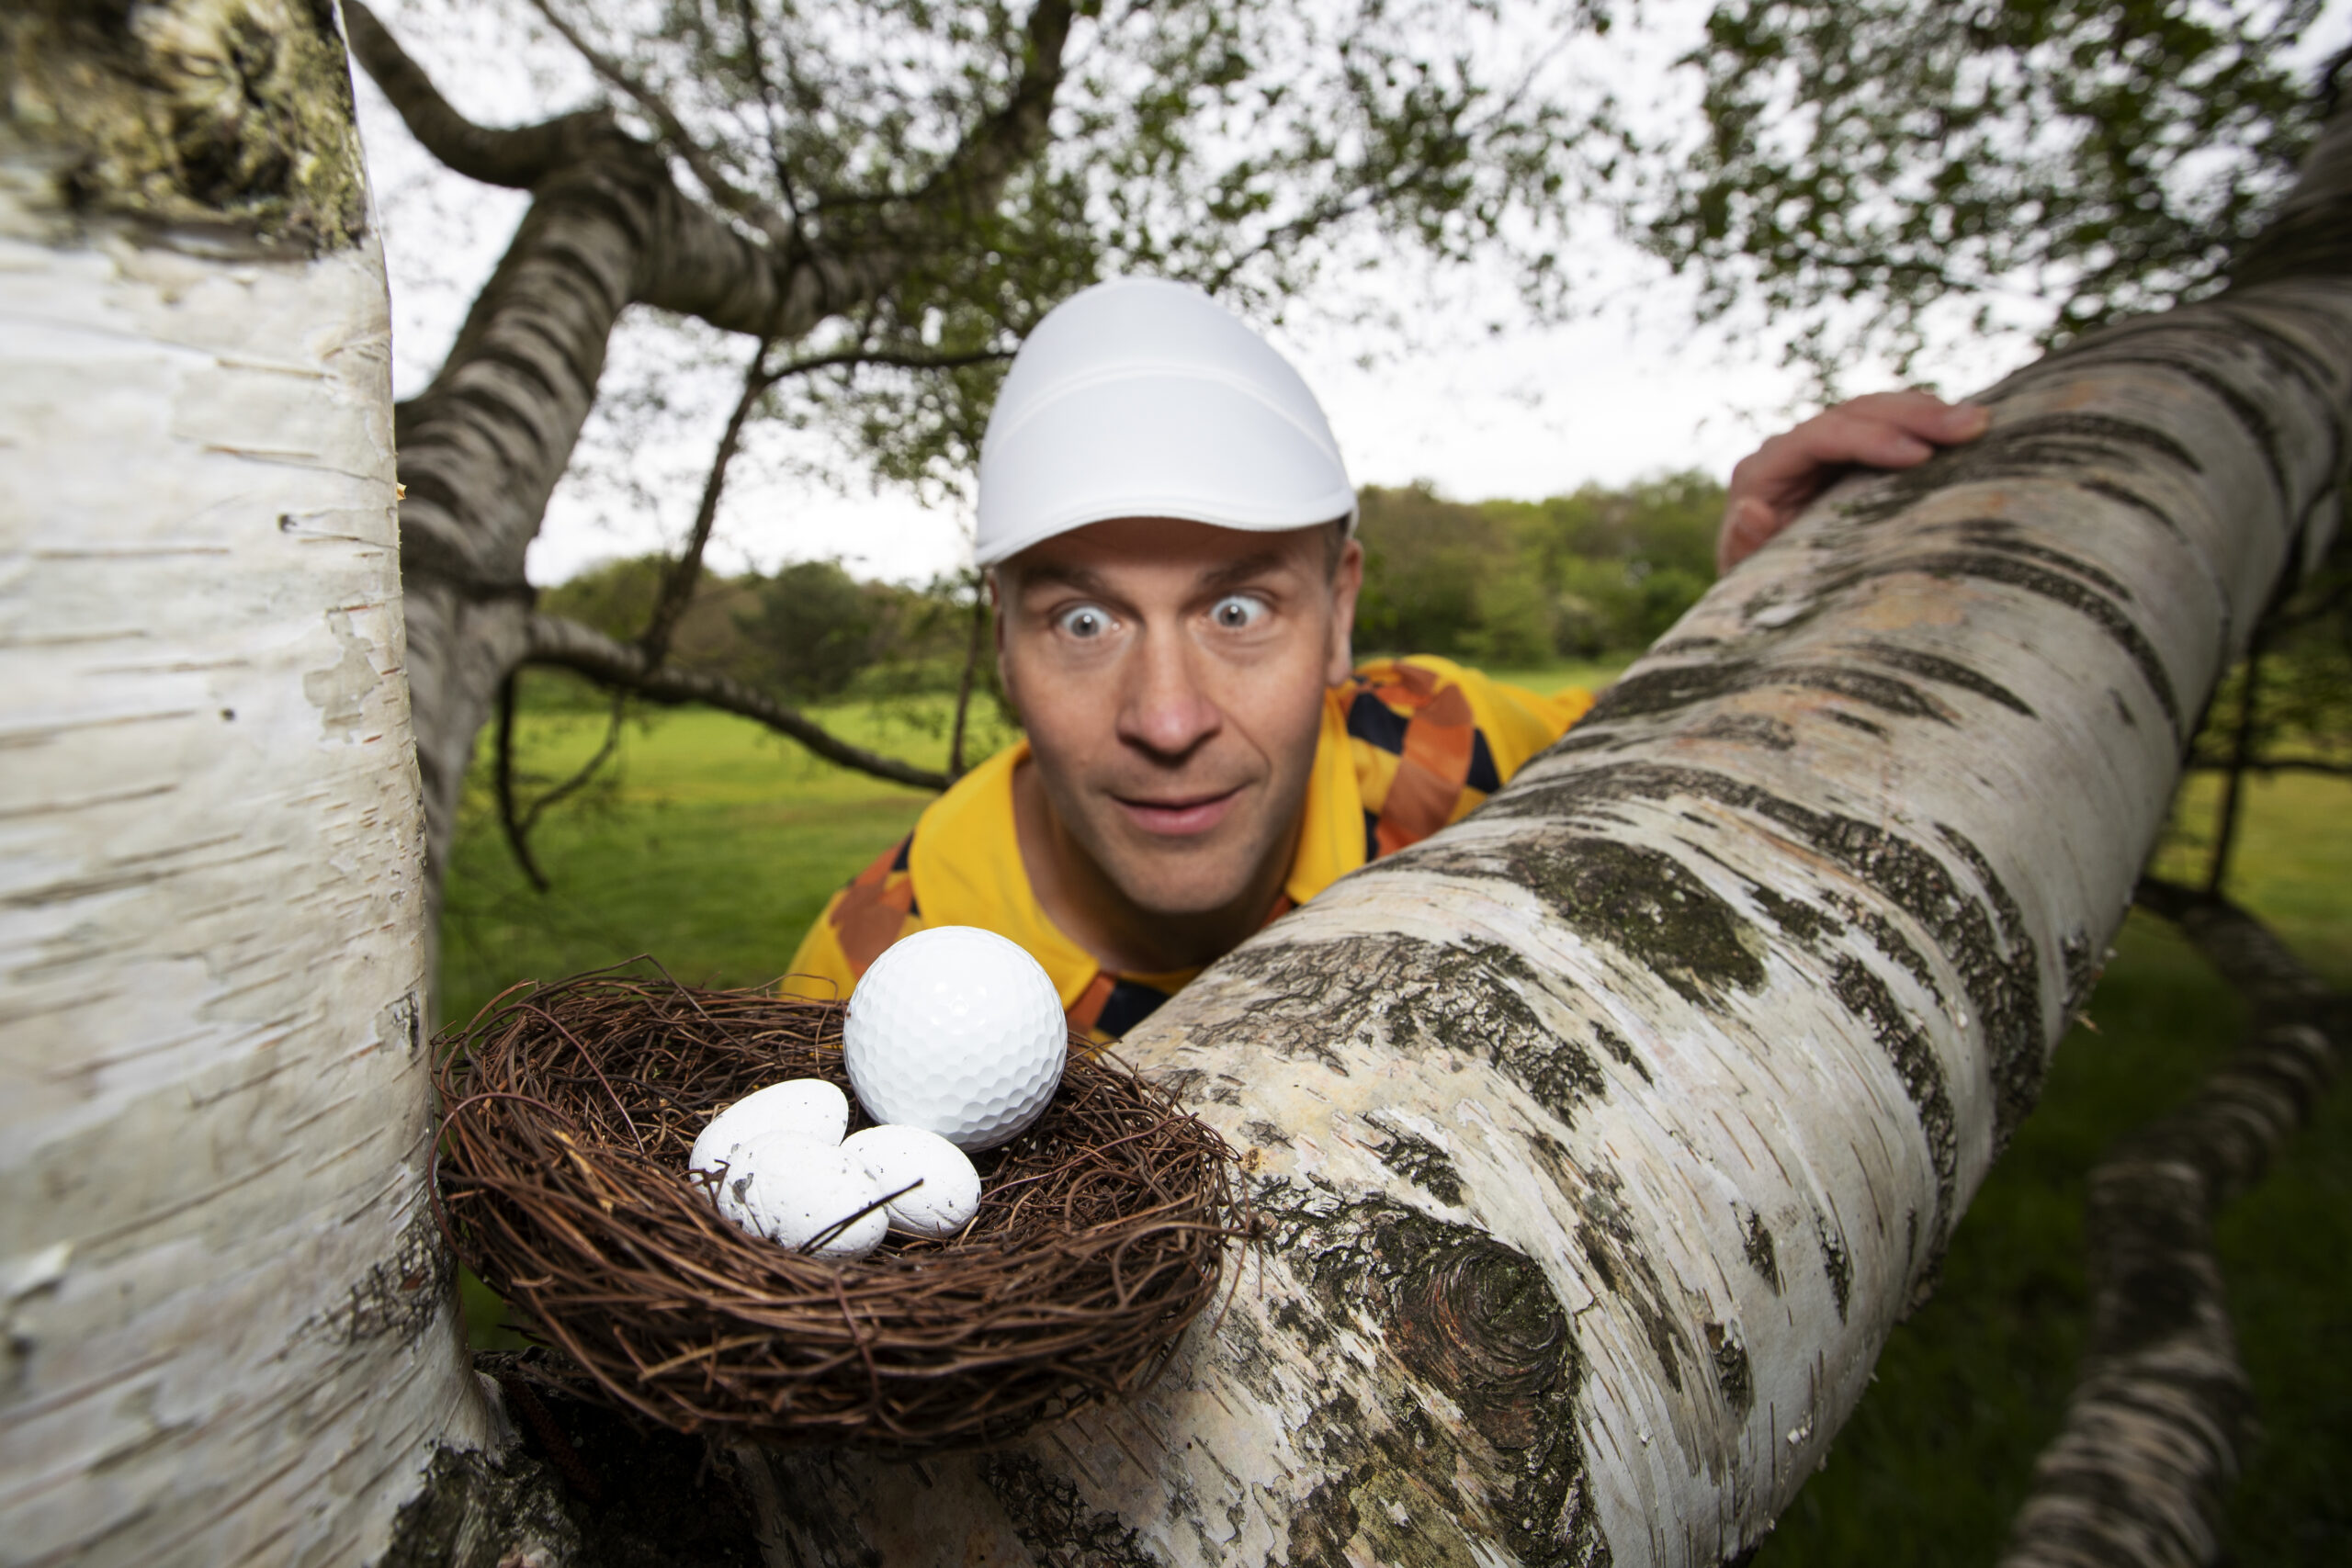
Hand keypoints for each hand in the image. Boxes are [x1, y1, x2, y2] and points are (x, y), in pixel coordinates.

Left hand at [1717, 391, 1990, 573]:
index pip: (1819, 438)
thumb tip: (1751, 511)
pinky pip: (1893, 427)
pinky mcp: (1851, 455)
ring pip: (1879, 411)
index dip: (1871, 440)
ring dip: (1930, 413)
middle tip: (1972, 425)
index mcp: (1762, 473)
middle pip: (1855, 414)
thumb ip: (1747, 546)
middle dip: (1914, 416)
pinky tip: (1969, 432)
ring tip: (1980, 423)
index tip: (1920, 454)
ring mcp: (1823, 448)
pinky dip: (1928, 426)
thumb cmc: (1760, 591)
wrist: (1768, 594)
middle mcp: (1790, 450)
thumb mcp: (1751, 577)